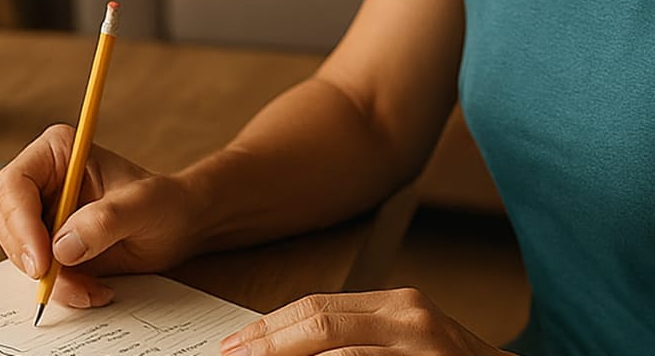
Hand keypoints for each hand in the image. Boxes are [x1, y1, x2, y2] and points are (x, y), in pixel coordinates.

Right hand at [0, 124, 203, 308]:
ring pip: (18, 252)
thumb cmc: (165, 202)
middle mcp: (44, 182)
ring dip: (50, 279)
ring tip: (90, 288)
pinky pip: (39, 273)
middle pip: (7, 221)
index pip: (15, 184)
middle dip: (29, 256)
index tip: (42, 259)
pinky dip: (62, 288)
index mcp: (57, 153)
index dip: (20, 222)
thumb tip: (62, 247)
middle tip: (55, 281)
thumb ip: (105, 220)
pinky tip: (93, 290)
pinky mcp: (51, 247)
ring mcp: (44, 216)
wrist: (180, 227)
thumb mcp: (143, 205)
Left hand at [221, 290, 501, 355]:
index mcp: (398, 304)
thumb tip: (287, 345)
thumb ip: (355, 337)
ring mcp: (421, 350)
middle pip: (319, 323)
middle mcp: (410, 319)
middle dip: (267, 344)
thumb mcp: (407, 341)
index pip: (316, 306)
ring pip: (338, 354)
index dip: (269, 327)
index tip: (234, 344)